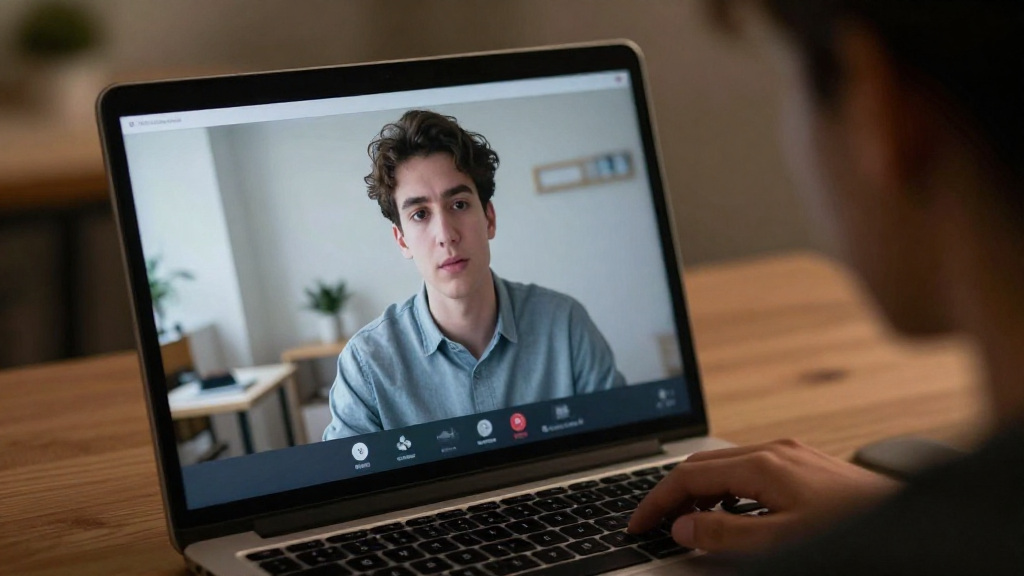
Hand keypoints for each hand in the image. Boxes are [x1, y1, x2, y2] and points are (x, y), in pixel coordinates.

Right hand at [627, 439, 900, 552]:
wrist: (914, 525)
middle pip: (703, 464)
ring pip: (726, 466)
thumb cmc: (855, 532)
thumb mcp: (782, 543)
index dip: (657, 501)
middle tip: (653, 526)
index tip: (638, 525)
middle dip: (672, 493)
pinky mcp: (806, 465)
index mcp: (763, 464)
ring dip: (700, 493)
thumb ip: (726, 536)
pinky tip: (733, 515)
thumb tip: (683, 528)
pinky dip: (727, 491)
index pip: (689, 475)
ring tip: (688, 526)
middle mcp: (775, 450)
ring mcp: (792, 454)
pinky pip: (749, 471)